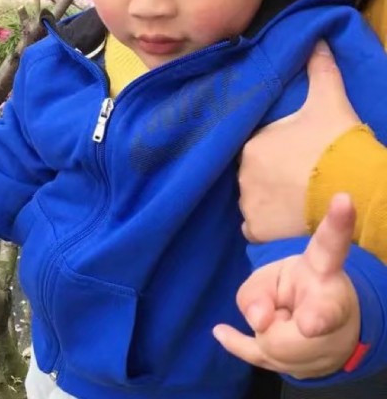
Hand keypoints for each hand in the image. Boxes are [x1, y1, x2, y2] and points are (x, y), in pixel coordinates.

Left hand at [214, 194, 359, 379]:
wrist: (328, 331)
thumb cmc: (296, 290)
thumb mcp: (272, 277)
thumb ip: (256, 291)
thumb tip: (259, 321)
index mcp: (322, 269)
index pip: (329, 245)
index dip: (336, 227)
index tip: (342, 199)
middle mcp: (329, 301)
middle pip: (291, 315)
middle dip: (276, 317)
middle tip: (288, 313)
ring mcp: (323, 338)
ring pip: (273, 342)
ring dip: (267, 332)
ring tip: (282, 320)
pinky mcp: (308, 363)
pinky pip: (262, 357)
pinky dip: (238, 343)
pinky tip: (220, 331)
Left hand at [239, 40, 359, 241]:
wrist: (359, 193)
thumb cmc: (341, 145)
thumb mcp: (331, 102)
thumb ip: (320, 70)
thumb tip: (317, 39)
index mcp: (252, 143)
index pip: (258, 147)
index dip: (278, 153)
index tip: (298, 159)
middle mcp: (241, 174)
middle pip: (255, 174)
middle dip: (272, 177)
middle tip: (301, 181)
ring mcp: (248, 205)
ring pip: (254, 200)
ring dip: (270, 201)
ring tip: (297, 203)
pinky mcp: (258, 231)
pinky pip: (256, 228)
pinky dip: (267, 226)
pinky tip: (287, 221)